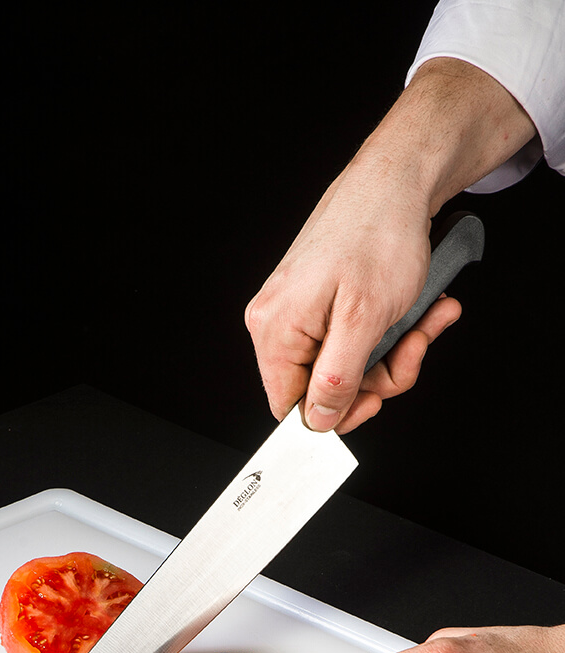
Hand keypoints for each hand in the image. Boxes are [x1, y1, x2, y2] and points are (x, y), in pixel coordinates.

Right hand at [244, 162, 461, 432]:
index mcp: (276, 330)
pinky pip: (357, 338)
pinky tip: (424, 309)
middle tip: (414, 348)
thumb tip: (317, 421)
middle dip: (380, 375)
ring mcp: (302, 310)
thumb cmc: (379, 234)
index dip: (336, 413)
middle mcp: (280, 322)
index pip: (289, 406)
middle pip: (325, 387)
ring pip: (350, 364)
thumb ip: (335, 380)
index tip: (375, 399)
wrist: (398, 177)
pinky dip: (396, 331)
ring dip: (398, 351)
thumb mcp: (363, 322)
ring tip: (430, 318)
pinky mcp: (325, 301)